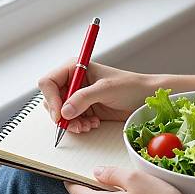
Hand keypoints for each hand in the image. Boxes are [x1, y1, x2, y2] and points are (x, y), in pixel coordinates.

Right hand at [38, 61, 157, 132]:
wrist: (145, 98)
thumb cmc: (130, 86)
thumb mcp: (106, 90)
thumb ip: (83, 98)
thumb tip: (64, 111)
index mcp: (76, 67)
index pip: (49, 82)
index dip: (51, 98)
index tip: (60, 113)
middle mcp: (74, 81)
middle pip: (51, 100)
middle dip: (61, 115)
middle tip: (74, 124)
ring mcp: (78, 96)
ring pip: (60, 113)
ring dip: (71, 123)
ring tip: (86, 125)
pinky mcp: (85, 109)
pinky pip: (71, 120)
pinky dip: (79, 126)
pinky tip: (92, 124)